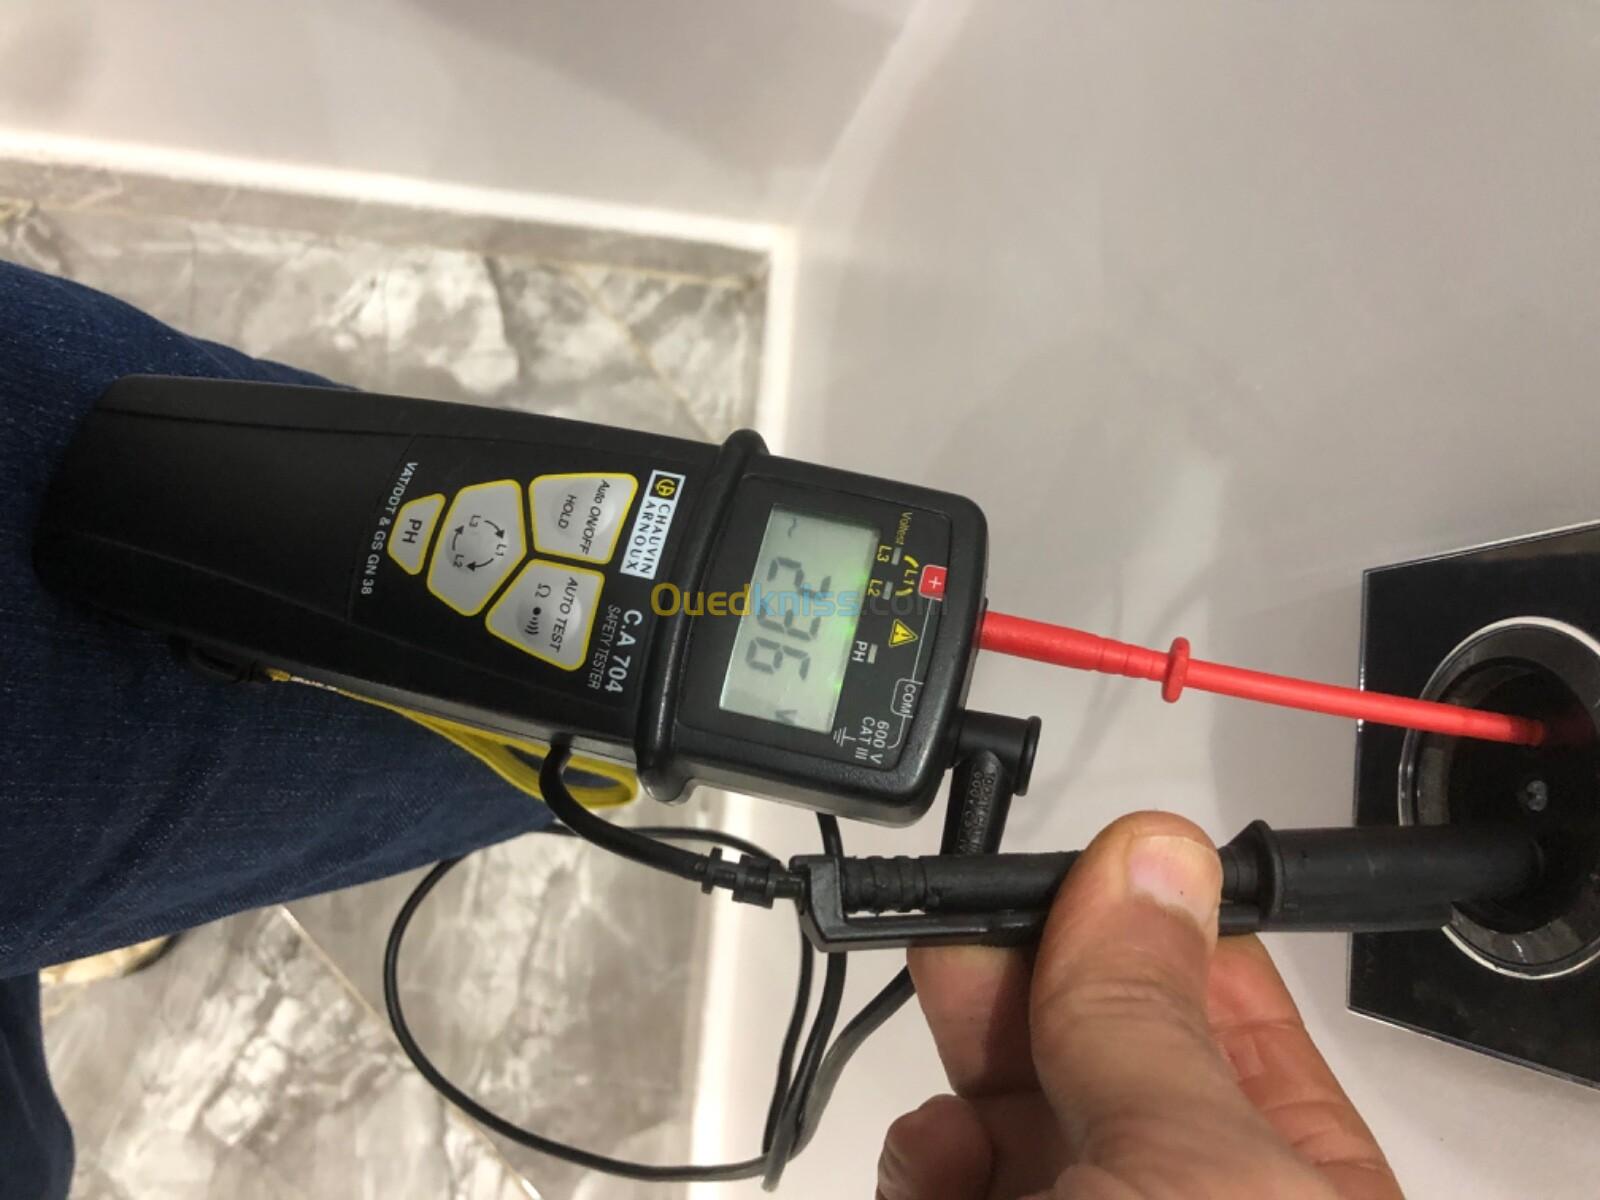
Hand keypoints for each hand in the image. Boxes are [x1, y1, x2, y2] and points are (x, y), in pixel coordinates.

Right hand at [876, 812, 1402, 1199]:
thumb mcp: (1189, 1177)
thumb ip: (1149, 1020)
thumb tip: (1149, 857)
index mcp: (1298, 1190)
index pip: (1244, 1020)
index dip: (1166, 927)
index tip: (1095, 860)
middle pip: (1109, 1046)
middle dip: (1037, 966)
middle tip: (980, 904)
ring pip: (1014, 1104)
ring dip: (972, 1046)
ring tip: (946, 1000)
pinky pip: (945, 1173)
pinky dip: (926, 1153)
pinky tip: (936, 1155)